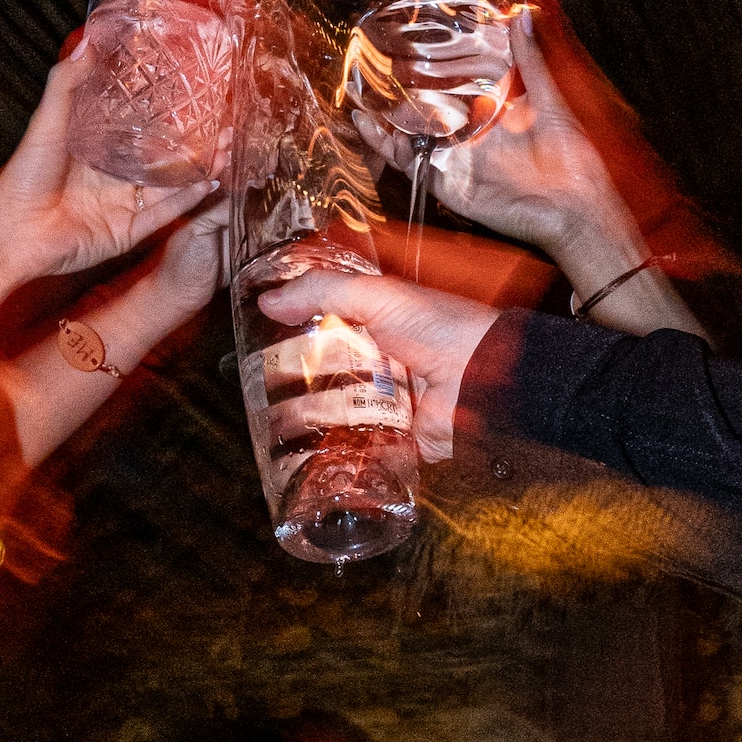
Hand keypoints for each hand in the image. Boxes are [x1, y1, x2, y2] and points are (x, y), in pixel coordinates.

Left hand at [0, 49, 221, 353]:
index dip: (171, 118)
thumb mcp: (48, 121)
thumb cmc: (25, 176)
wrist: (15, 229)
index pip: (144, 132)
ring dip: (201, 169)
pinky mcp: (129, 231)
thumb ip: (68, 83)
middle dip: (198, 145)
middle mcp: (116, 179)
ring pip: (173, 186)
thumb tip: (87, 42)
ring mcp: (125, 206)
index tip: (198, 101)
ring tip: (227, 150)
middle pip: (167, 160)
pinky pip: (164, 213)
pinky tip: (208, 180)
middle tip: (226, 127)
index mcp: (99, 152)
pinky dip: (187, 199)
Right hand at [258, 272, 501, 460]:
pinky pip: (360, 446)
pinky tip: (302, 451)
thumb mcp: (378, 295)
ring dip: (305, 419)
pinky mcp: (396, 438)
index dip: (294, 335)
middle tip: (257, 387)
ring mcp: (388, 402)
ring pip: (336, 412)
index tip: (258, 343)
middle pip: (325, 373)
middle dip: (293, 382)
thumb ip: (323, 290)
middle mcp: (381, 362)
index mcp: (378, 325)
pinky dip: (335, 450)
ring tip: (271, 424)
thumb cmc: (440, 328)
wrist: (484, 378)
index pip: (326, 329)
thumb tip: (269, 300)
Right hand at [352, 11, 637, 262]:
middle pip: (426, 108)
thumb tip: (520, 16)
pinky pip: (409, 162)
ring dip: (383, 114)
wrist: (571, 209)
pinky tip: (365, 123)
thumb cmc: (571, 158)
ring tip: (356, 89)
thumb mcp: (549, 100)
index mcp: (493, 112)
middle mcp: (469, 134)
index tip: (411, 41)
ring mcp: (455, 157)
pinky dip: (384, 144)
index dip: (434, 66)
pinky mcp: (446, 180)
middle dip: (398, 90)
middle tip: (370, 63)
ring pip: (409, 133)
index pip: (457, 84)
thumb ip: (530, 62)